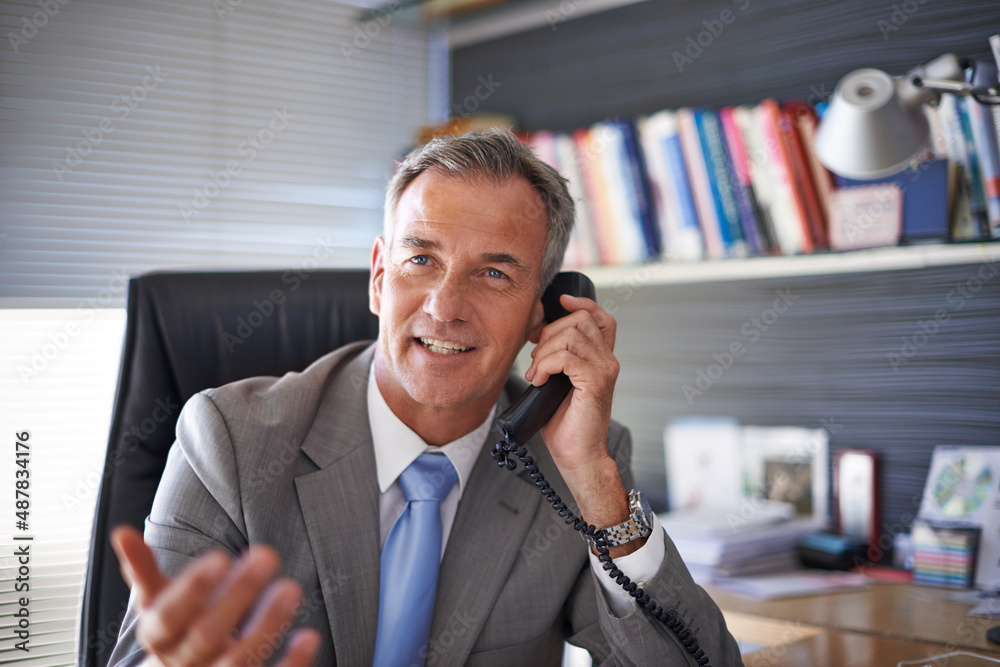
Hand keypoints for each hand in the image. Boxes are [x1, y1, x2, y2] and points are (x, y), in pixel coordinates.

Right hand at [110, 525, 320, 666]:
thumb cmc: (175, 630)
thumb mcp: (156, 601)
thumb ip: (143, 570)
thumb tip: (122, 533)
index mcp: (159, 637)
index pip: (169, 617)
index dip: (192, 589)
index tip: (220, 556)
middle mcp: (184, 662)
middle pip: (207, 635)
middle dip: (238, 595)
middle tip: (267, 554)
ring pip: (239, 661)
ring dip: (267, 625)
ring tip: (290, 587)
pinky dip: (291, 665)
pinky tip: (308, 637)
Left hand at [523, 295, 634, 548]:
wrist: (578, 455)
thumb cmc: (566, 424)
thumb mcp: (557, 382)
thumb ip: (556, 357)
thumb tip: (535, 335)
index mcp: (600, 358)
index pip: (600, 317)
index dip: (581, 303)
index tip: (559, 303)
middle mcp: (607, 360)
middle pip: (579, 320)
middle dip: (548, 332)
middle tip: (535, 359)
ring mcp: (605, 370)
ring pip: (571, 336)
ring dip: (544, 352)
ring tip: (537, 373)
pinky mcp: (596, 383)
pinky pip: (566, 357)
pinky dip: (546, 365)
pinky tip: (540, 380)